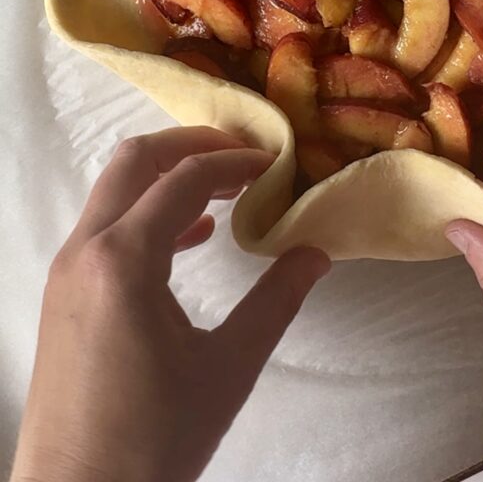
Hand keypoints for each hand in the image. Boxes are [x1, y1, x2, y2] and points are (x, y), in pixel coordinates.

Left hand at [10, 127, 329, 481]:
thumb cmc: (153, 440)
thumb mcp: (226, 371)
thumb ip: (275, 303)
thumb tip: (316, 253)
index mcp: (123, 260)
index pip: (184, 177)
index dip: (235, 162)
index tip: (276, 165)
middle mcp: (85, 249)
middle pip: (136, 159)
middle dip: (194, 145)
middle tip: (246, 158)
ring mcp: (67, 268)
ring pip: (115, 188)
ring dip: (169, 176)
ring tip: (228, 192)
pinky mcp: (64, 290)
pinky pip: (106, 225)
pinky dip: (148, 211)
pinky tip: (193, 237)